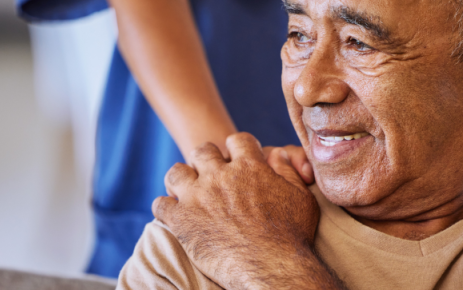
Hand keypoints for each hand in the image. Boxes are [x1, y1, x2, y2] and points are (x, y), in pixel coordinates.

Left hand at [153, 133, 338, 288]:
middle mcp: (220, 176)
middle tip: (210, 175)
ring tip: (187, 191)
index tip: (238, 159)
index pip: (238, 140)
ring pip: (176, 172)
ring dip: (181, 179)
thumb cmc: (292, 236)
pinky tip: (173, 215)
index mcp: (250, 166)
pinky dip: (165, 207)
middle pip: (203, 151)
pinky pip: (161, 204)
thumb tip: (278, 155)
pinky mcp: (181, 219)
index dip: (238, 148)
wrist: (271, 268)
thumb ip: (288, 172)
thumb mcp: (301, 197)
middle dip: (206, 160)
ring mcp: (198, 196)